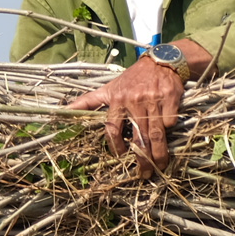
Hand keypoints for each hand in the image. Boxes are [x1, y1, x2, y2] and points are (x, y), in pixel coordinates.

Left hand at [66, 40, 211, 176]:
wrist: (160, 61)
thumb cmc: (132, 79)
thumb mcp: (109, 87)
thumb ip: (88, 101)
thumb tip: (64, 110)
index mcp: (116, 100)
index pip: (112, 129)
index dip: (115, 146)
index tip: (120, 156)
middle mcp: (133, 101)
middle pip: (137, 136)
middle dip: (141, 158)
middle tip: (144, 174)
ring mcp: (153, 100)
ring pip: (155, 134)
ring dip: (158, 154)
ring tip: (160, 166)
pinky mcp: (170, 98)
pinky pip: (169, 121)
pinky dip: (170, 130)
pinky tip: (170, 138)